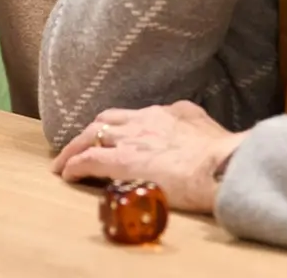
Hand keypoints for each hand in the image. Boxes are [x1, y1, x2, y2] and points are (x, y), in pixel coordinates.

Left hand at [51, 101, 247, 213]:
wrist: (221, 164)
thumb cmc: (223, 154)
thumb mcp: (207, 127)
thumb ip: (192, 124)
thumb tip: (192, 127)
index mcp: (165, 113)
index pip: (131, 116)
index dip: (117, 127)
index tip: (111, 137)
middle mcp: (143, 120)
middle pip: (105, 120)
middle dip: (90, 133)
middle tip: (79, 146)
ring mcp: (130, 139)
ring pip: (89, 136)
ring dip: (74, 149)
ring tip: (63, 163)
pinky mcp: (120, 161)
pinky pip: (87, 159)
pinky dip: (73, 165)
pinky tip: (66, 174)